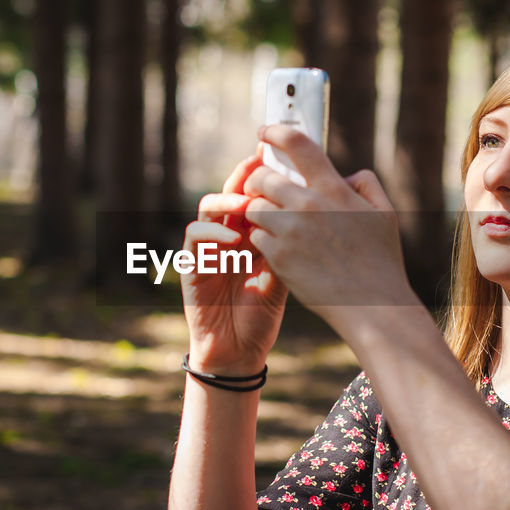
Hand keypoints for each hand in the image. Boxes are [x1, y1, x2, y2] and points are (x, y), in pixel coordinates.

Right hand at [180, 148, 288, 372]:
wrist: (238, 352)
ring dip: (228, 200)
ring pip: (210, 206)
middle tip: (260, 163)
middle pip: (232, 192)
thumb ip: (290, 245)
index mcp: (251, 233)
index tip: (282, 157)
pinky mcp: (192, 264)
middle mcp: (228, 234)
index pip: (256, 195)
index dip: (266, 175)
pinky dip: (213, 230)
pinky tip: (234, 236)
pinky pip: (195, 236)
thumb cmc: (261, 315)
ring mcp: (208, 247)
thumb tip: (316, 214)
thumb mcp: (283, 275)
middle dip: (245, 175)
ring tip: (247, 202)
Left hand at [242, 124, 419, 331]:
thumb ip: (365, 184)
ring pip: (255, 208)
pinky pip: (257, 237)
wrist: (372, 305)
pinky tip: (279, 249)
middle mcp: (307, 204)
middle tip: (263, 191)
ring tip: (275, 225)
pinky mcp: (278, 257)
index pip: (297, 144)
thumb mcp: (385, 214)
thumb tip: (346, 173)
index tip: (264, 131)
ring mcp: (290, 231)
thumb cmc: (382, 261)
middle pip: (262, 177)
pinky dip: (263, 240)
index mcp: (333, 188)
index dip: (275, 132)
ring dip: (260, 214)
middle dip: (258, 181)